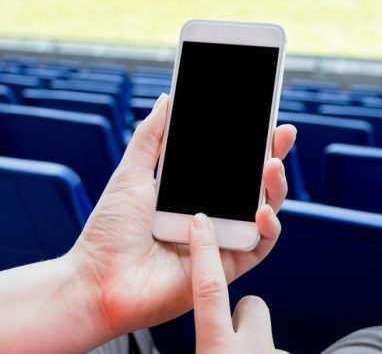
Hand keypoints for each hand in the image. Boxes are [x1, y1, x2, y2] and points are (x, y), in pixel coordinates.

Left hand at [72, 94, 295, 336]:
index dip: (250, 143)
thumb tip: (166, 100)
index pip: (231, 164)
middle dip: (273, 158)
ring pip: (264, 211)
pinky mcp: (226, 266)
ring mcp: (221, 239)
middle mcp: (212, 214)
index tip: (264, 119)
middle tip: (283, 134)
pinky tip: (263, 211)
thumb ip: (151, 138)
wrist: (98, 280)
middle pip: (253, 184)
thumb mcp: (131, 174)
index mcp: (192, 192)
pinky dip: (269, 229)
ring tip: (272, 166)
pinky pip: (259, 247)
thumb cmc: (110, 230)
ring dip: (275, 188)